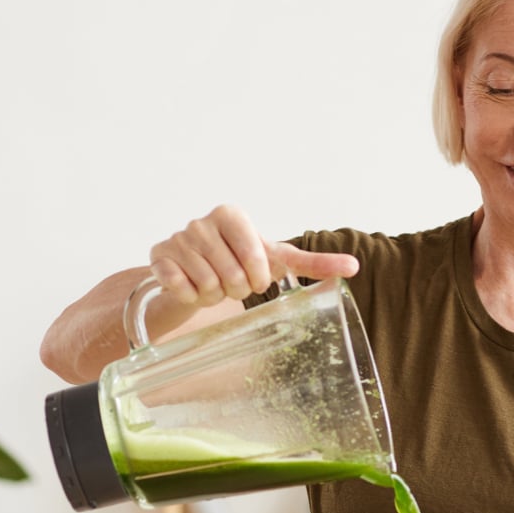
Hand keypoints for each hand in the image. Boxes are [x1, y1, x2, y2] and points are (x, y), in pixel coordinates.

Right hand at [148, 204, 358, 307]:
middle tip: (232, 284)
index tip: (255, 276)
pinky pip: (180, 288)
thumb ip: (314, 263)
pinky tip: (192, 288)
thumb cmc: (241, 263)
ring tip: (213, 285)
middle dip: (236, 290)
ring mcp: (178, 238)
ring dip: (214, 296)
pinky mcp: (159, 256)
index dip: (259, 277)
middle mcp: (202, 222)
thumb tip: (354, 266)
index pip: (256, 256)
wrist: (196, 274)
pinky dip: (191, 297)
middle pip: (231, 276)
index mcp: (232, 215)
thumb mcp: (277, 260)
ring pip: (207, 286)